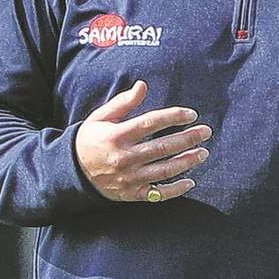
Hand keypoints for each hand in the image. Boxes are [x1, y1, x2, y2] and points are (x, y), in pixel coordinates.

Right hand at [74, 81, 211, 202]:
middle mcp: (124, 157)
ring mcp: (129, 178)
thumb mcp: (101, 117)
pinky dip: (175, 189)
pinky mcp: (131, 194)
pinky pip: (157, 193)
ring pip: (164, 170)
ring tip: (203, 153)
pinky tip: (190, 181)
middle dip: (188, 139)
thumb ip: (123, 102)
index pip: (151, 123)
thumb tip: (143, 85)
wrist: (73, 171)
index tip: (191, 114)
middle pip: (163, 147)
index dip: (173, 117)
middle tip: (206, 132)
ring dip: (187, 162)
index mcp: (117, 135)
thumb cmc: (90, 139)